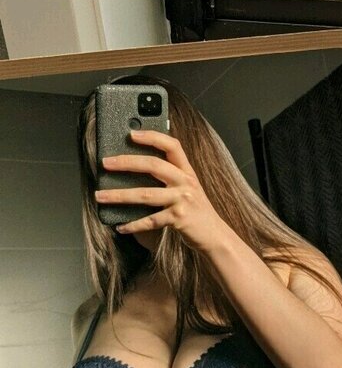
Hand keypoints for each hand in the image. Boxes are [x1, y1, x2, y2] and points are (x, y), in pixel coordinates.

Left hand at [94, 129, 223, 250]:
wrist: (215, 234)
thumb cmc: (195, 210)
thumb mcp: (187, 188)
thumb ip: (170, 176)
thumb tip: (135, 168)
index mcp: (187, 171)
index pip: (172, 145)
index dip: (152, 137)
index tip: (131, 133)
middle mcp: (186, 182)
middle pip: (154, 165)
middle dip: (126, 162)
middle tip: (105, 162)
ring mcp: (183, 200)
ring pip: (146, 194)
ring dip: (119, 195)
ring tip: (100, 196)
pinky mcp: (179, 218)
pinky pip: (150, 220)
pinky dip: (133, 224)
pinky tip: (120, 226)